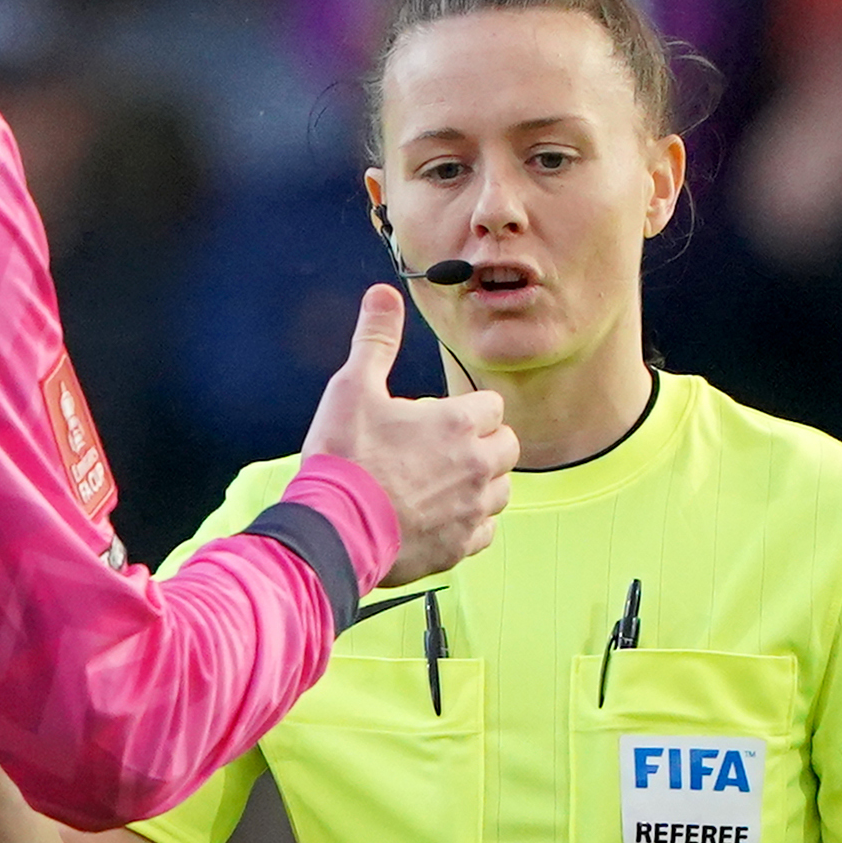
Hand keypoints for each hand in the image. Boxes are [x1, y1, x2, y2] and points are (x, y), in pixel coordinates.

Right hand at [304, 284, 510, 577]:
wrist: (334, 528)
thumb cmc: (344, 458)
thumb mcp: (352, 387)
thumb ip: (376, 340)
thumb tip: (382, 295)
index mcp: (457, 424)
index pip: (493, 406)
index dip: (470, 407)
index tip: (443, 415)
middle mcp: (475, 466)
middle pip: (507, 446)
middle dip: (485, 442)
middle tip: (447, 447)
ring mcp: (471, 510)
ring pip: (502, 491)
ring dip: (482, 483)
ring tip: (446, 482)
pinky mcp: (459, 547)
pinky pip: (484, 532)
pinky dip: (470, 524)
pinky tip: (442, 517)